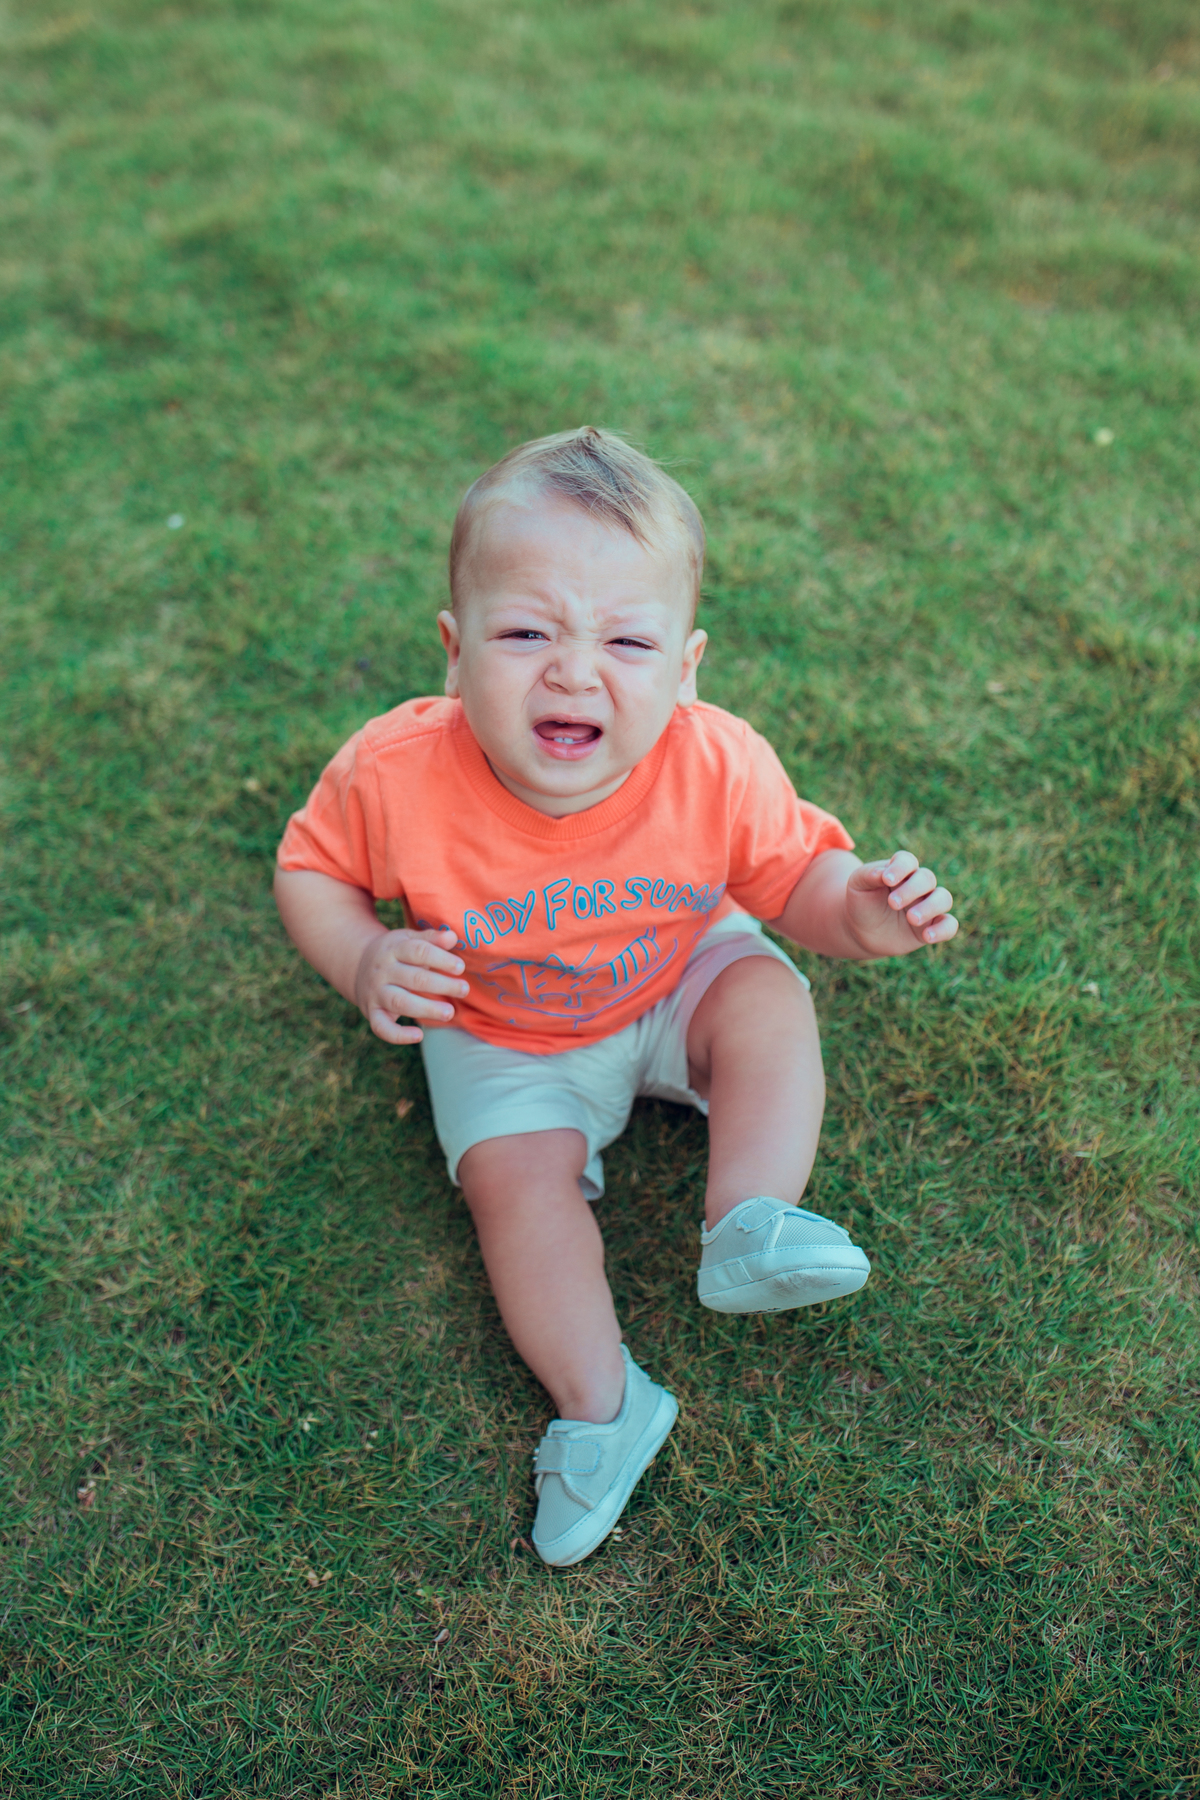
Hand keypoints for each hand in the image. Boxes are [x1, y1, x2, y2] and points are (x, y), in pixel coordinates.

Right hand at [354, 926, 468, 1044]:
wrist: (357, 965)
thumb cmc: (395, 953)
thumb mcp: (409, 939)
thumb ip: (431, 939)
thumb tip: (452, 937)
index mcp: (394, 949)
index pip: (419, 951)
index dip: (441, 959)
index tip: (460, 967)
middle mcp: (383, 971)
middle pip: (414, 978)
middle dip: (441, 985)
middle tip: (464, 989)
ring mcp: (376, 993)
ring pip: (400, 1002)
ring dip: (426, 1009)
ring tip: (450, 1013)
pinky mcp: (372, 1012)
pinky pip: (381, 1027)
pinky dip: (398, 1035)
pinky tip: (418, 1035)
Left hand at [845, 851, 958, 957]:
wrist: (862, 930)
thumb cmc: (862, 902)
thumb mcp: (857, 885)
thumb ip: (868, 875)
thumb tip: (881, 873)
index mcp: (900, 870)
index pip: (907, 861)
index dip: (900, 868)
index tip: (886, 879)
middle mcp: (918, 885)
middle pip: (927, 878)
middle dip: (912, 890)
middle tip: (893, 903)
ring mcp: (928, 905)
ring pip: (944, 899)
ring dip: (930, 907)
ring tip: (912, 919)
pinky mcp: (932, 926)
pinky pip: (949, 925)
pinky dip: (943, 930)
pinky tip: (927, 936)